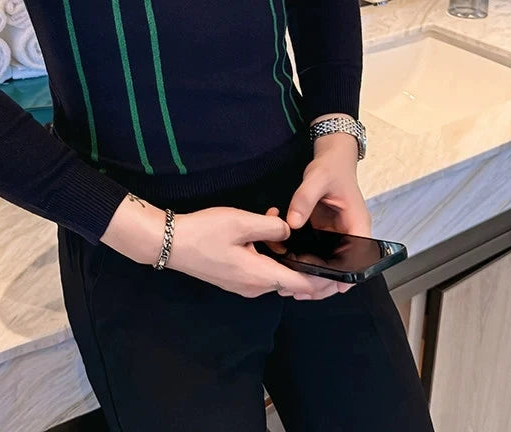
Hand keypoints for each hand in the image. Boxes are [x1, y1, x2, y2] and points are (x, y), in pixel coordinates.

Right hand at [166, 206, 340, 300]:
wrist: (169, 243)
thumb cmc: (205, 232)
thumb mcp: (242, 222)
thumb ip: (271, 226)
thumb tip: (289, 231)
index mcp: (260, 276)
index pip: (302, 286)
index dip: (324, 281)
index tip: (341, 273)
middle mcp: (254, 287)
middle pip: (291, 283)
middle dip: (309, 268)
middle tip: (324, 250)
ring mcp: (242, 285)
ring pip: (275, 275)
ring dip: (287, 258)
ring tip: (289, 231)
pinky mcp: (233, 278)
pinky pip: (261, 271)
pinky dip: (271, 257)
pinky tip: (266, 234)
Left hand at [284, 131, 371, 291]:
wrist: (333, 158)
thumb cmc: (331, 167)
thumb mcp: (317, 178)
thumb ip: (304, 199)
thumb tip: (292, 224)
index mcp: (358, 223)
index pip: (359, 257)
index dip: (348, 276)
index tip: (331, 288)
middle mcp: (351, 233)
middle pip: (345, 268)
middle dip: (325, 283)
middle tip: (300, 292)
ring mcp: (339, 235)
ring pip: (332, 264)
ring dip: (315, 277)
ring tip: (292, 288)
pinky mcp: (327, 233)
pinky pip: (320, 253)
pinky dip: (308, 263)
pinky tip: (291, 269)